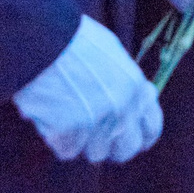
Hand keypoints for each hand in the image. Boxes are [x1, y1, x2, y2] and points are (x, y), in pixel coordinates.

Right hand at [13, 15, 163, 163]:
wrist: (42, 39)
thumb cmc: (72, 40)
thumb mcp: (110, 52)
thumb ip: (124, 81)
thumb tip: (129, 99)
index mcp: (135, 87)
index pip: (151, 128)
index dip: (141, 137)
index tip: (129, 140)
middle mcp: (123, 109)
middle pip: (126, 150)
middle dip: (110, 146)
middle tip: (92, 137)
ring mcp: (98, 124)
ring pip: (95, 153)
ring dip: (81, 141)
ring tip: (65, 117)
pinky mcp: (71, 134)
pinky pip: (67, 150)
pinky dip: (58, 140)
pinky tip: (50, 118)